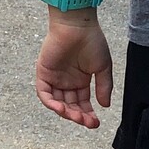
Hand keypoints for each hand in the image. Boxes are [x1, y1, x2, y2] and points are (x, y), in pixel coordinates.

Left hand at [35, 13, 112, 127]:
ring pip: (57, 102)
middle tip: (88, 122)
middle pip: (70, 105)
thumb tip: (105, 105)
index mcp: (80, 81)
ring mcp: (54, 78)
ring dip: (66, 112)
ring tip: (77, 117)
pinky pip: (44, 93)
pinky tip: (62, 109)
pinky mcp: (43, 73)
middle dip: (79, 116)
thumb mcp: (103, 67)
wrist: (78, 25)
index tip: (95, 123)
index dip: (88, 114)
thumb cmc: (92, 41)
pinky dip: (51, 103)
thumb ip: (104, 86)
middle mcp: (66, 81)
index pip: (82, 103)